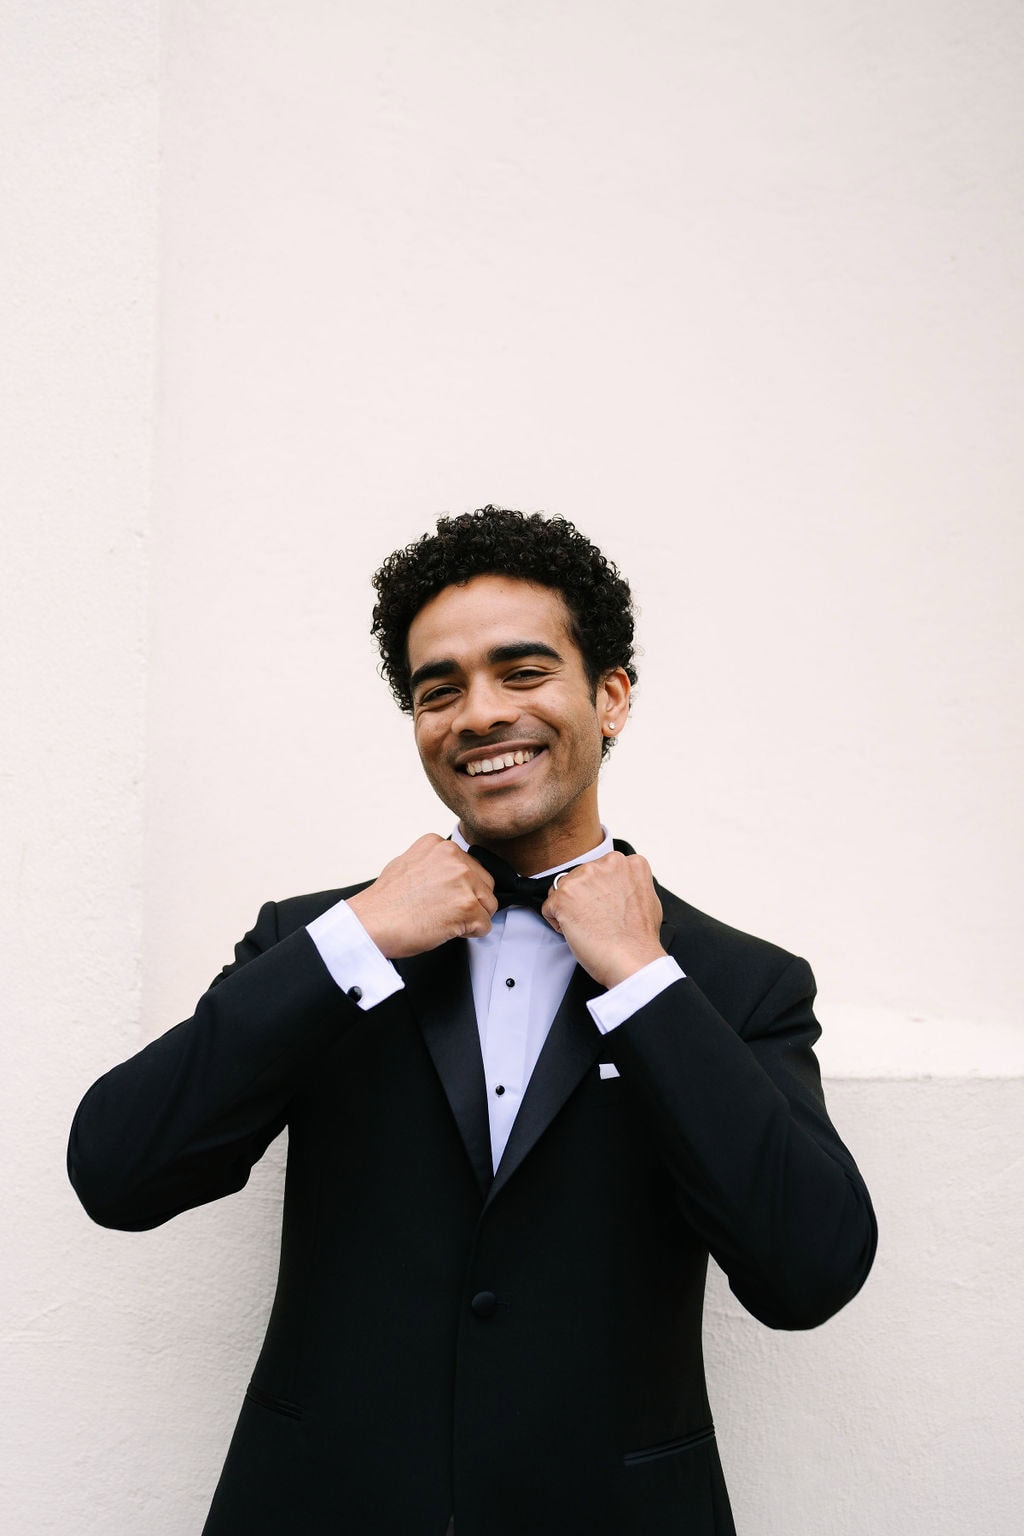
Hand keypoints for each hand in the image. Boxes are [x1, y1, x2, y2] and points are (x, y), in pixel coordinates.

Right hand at [346, 834, 497, 957]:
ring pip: (488, 905)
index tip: (440, 897)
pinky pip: (485, 925)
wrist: (370, 924)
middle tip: (441, 912)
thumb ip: (435, 864)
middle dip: (469, 902)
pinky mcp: (467, 905)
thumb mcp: (407, 864)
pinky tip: (445, 929)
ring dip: (470, 918)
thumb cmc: (384, 903)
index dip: (458, 888)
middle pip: (484, 885)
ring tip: (441, 920)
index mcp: (440, 845)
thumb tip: (452, 874)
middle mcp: (453, 857)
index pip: (470, 867)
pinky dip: (470, 934)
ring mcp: (462, 880)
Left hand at [541, 851, 665, 988]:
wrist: (632, 959)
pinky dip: (558, 922)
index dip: (599, 892)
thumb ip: (629, 884)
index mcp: (625, 863)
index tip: (606, 907)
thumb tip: (618, 887)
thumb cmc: (639, 939)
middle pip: (579, 877)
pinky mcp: (563, 896)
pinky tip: (577, 932)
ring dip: (569, 908)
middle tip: (597, 919)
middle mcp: (604, 864)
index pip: (599, 870)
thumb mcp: (647, 898)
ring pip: (561, 890)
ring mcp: (582, 878)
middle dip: (583, 898)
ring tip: (589, 926)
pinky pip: (548, 907)